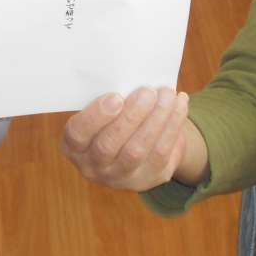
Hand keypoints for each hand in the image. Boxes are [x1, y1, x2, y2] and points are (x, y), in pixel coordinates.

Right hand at [62, 86, 202, 191]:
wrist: (135, 146)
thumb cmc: (114, 117)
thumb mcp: (102, 111)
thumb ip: (109, 100)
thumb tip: (130, 77)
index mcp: (75, 146)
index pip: (78, 134)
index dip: (96, 116)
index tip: (115, 97)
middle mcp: (94, 167)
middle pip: (109, 145)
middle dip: (131, 116)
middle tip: (147, 91)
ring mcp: (121, 177)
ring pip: (138, 151)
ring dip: (156, 118)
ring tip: (167, 94)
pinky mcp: (149, 178)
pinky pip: (162, 153)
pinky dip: (173, 125)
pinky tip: (180, 103)